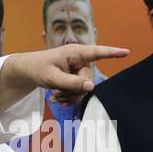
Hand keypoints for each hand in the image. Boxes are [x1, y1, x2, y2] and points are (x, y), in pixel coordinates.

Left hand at [0, 45, 127, 109]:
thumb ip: (72, 83)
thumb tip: (91, 86)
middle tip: (56, 95)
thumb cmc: (37, 69)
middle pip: (87, 78)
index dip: (112, 52)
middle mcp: (78, 59)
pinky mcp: (73, 77)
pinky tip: (57, 100)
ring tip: (54, 97)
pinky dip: (68, 96)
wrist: (26, 71)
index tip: (126, 52)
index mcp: (74, 53)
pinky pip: (78, 90)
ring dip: (69, 95)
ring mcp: (76, 69)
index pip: (97, 52)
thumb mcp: (52, 78)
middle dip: (74, 90)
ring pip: (83, 87)